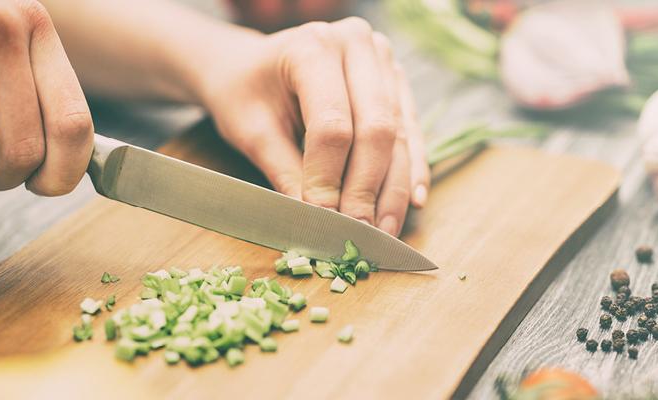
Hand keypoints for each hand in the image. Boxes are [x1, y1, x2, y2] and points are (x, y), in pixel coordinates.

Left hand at [195, 17, 430, 236]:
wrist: (250, 65)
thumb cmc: (244, 92)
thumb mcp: (252, 132)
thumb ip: (286, 174)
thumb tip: (315, 222)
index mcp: (313, 47)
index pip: (332, 124)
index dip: (328, 179)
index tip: (322, 222)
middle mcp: (357, 45)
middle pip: (376, 128)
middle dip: (368, 189)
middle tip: (359, 233)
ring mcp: (382, 60)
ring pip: (399, 133)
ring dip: (394, 188)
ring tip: (384, 231)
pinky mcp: (396, 81)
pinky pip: (411, 130)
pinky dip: (412, 169)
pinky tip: (414, 201)